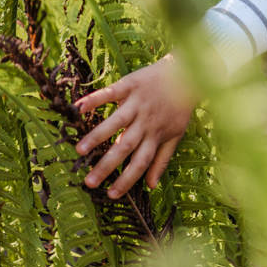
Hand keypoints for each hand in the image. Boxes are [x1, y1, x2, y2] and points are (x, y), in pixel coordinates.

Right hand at [73, 54, 194, 197]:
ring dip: (97, 136)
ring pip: (115, 122)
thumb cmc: (179, 106)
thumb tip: (151, 186)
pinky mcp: (130, 85)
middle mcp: (146, 121)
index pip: (141, 162)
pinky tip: (78, 108)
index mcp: (156, 134)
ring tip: (79, 150)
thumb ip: (163, 159)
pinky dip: (94, 99)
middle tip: (88, 182)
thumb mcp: (176, 134)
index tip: (111, 195)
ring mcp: (137, 103)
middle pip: (125, 147)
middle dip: (107, 166)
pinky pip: (110, 93)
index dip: (127, 179)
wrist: (188, 71)